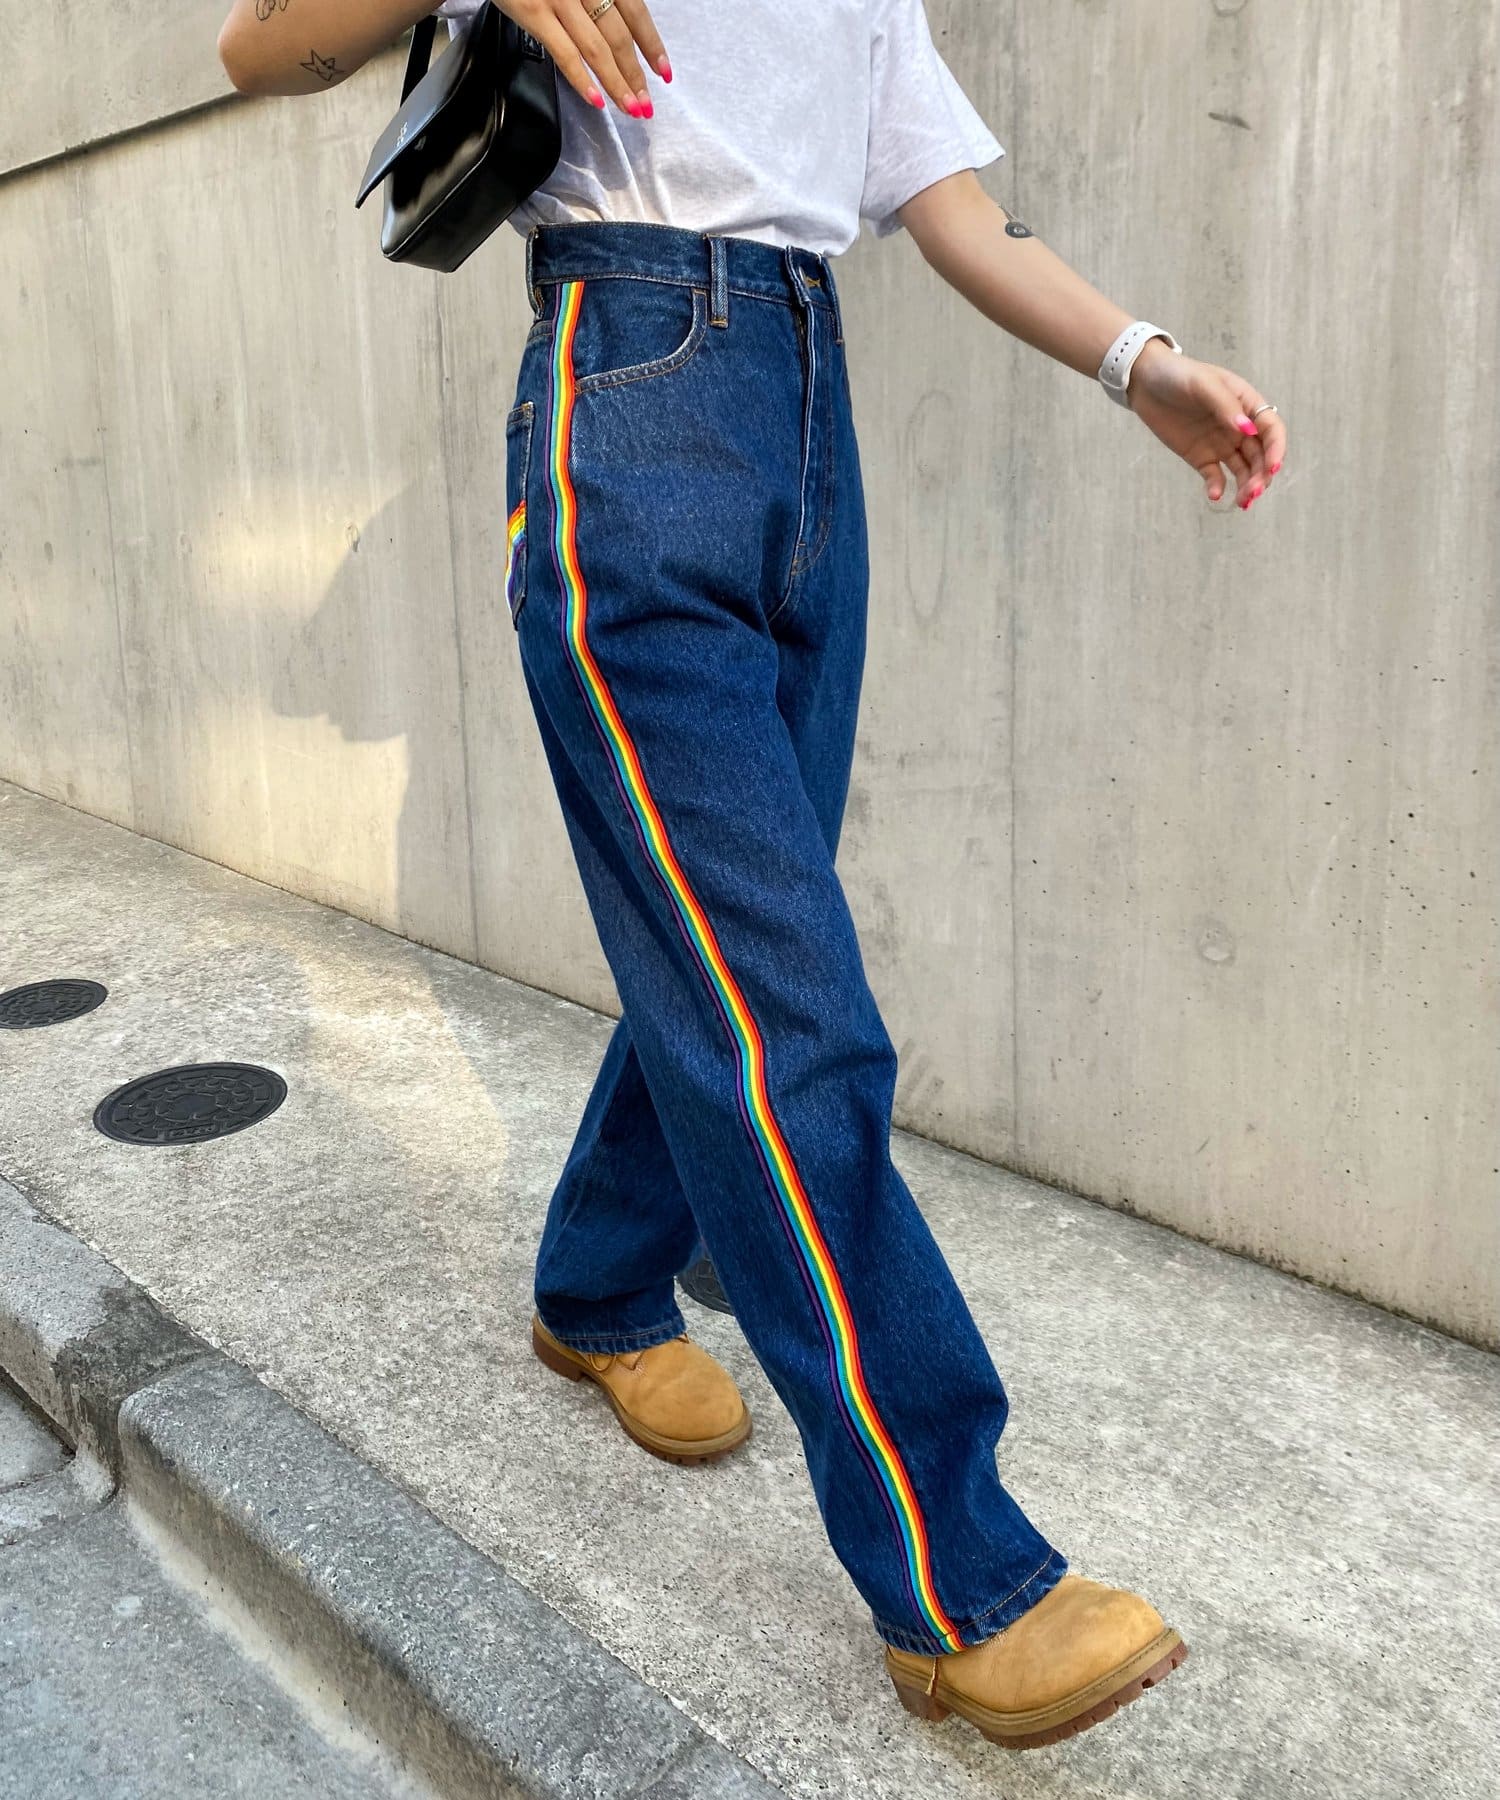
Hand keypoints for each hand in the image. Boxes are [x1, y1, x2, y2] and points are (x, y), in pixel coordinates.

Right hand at [503, 0, 670, 117]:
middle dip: (636, 75)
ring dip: (616, 84)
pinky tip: (596, 100)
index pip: (636, 12)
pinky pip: (564, 53)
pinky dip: (582, 80)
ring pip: (597, 49)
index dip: (652, 45)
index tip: (664, 72)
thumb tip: (621, 35)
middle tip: (646, 104)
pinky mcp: (535, 12)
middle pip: (619, 37)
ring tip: (630, 108)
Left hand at [1127, 340, 1286, 512]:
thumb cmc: (1178, 375)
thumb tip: (1247, 430)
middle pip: (1260, 455)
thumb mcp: (1203, 384)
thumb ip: (1226, 405)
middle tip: (1253, 492)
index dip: (1276, 449)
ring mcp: (1222, 443)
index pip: (1271, 429)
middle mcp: (1240, 427)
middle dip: (1262, 475)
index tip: (1273, 467)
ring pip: (1243, 470)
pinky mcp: (1201, 457)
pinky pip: (1215, 477)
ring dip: (1247, 486)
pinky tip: (1214, 495)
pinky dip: (1218, 488)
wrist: (1146, 382)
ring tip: (1242, 501)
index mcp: (1247, 404)